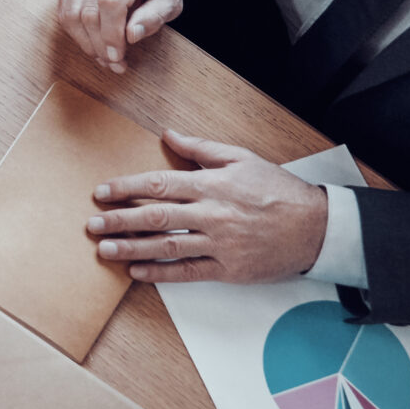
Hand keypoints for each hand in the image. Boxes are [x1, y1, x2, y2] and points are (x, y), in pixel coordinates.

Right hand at [58, 0, 185, 70]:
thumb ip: (154, 17)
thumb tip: (131, 36)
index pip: (111, 2)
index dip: (111, 34)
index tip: (118, 57)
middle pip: (89, 12)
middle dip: (99, 45)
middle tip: (114, 64)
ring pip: (72, 14)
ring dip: (86, 42)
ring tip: (103, 57)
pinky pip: (64, 11)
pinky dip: (76, 32)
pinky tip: (92, 42)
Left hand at [87, 130, 328, 283]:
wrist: (317, 227)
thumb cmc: (279, 191)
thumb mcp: (242, 159)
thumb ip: (202, 148)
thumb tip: (169, 135)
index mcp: (212, 185)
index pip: (160, 185)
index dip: (126, 187)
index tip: (101, 192)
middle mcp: (212, 214)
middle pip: (156, 217)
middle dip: (119, 220)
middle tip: (91, 224)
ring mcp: (220, 244)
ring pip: (167, 246)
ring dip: (132, 249)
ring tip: (105, 250)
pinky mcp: (229, 269)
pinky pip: (189, 272)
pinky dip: (161, 274)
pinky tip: (138, 273)